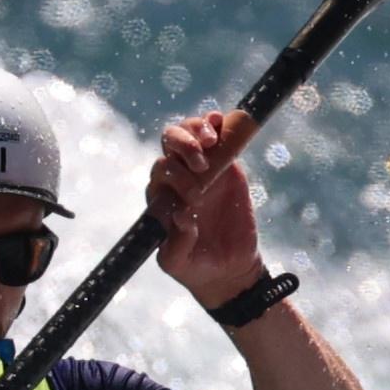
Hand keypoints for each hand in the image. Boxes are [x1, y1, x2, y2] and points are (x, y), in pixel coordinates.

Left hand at [147, 109, 266, 306]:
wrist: (229, 268)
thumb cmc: (196, 267)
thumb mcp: (178, 264)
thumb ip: (176, 245)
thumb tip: (182, 216)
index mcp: (161, 196)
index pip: (161, 171)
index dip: (175, 175)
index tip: (196, 197)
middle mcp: (177, 177)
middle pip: (170, 144)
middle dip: (183, 146)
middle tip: (201, 165)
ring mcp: (202, 167)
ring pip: (189, 132)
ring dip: (196, 130)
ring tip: (211, 142)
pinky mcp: (226, 165)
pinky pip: (217, 136)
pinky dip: (216, 123)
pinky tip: (220, 122)